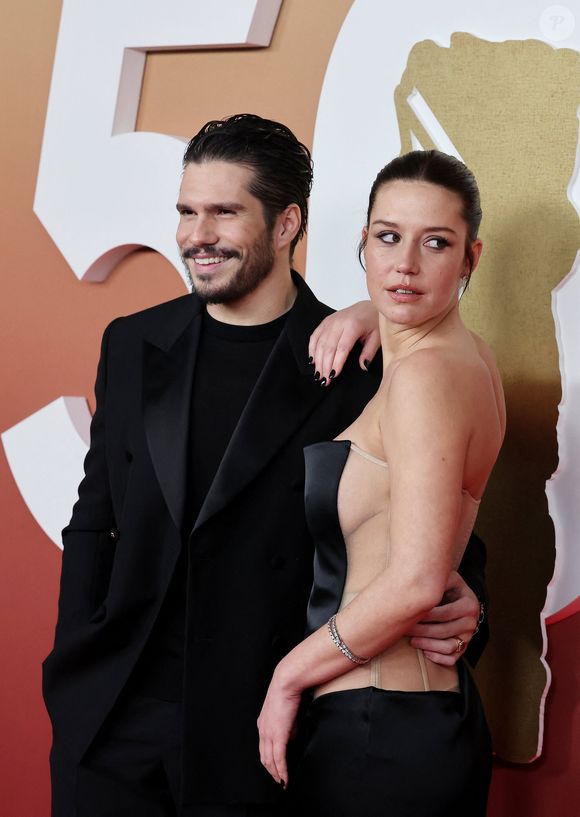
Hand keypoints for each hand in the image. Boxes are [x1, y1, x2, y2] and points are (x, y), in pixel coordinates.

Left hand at [257, 672, 301, 787]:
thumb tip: (291, 739)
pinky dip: (282, 771)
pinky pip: (279, 758)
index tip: (276, 770)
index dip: (269, 762)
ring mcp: (268, 734)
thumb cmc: (288, 693)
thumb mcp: (285, 714)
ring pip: (270, 761)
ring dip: (276, 774)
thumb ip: (287, 728)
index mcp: (263, 725)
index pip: (264, 749)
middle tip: (279, 781)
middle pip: (265, 758)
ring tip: (283, 783)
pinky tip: (285, 779)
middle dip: (272, 772)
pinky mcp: (278, 735)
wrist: (286, 683)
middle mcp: (263, 731)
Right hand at [308, 300, 379, 383]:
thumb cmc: (374, 322)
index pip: (342, 348)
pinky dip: (312, 349)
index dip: (336, 363)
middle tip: (324, 381)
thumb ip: (370, 352)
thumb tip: (363, 366)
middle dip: (324, 366)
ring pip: (319, 343)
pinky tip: (312, 361)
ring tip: (318, 375)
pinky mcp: (325, 322)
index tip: (333, 376)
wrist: (369, 306)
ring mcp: (330, 321)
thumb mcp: (377, 337)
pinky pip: (315, 337)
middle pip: (328, 347)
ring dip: (317, 361)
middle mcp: (339, 322)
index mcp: (353, 325)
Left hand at [408, 571, 480, 665]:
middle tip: (405, 628)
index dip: (425, 615)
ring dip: (428, 645)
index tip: (408, 614)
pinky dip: (439, 658)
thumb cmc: (448, 586)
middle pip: (444, 630)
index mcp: (469, 604)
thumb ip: (438, 579)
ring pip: (448, 647)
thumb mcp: (446, 578)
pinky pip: (453, 658)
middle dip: (422, 630)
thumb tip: (419, 583)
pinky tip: (425, 652)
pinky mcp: (463, 647)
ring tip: (412, 640)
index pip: (445, 613)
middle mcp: (472, 622)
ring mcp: (468, 636)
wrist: (457, 595)